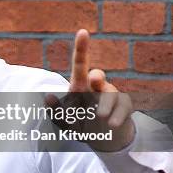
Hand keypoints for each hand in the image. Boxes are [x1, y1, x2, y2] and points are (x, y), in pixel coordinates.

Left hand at [49, 29, 134, 151]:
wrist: (104, 140)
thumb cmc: (81, 125)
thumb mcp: (65, 123)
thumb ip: (56, 112)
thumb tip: (47, 97)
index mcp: (79, 87)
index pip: (79, 65)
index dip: (81, 48)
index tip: (83, 32)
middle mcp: (96, 87)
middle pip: (97, 75)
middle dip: (97, 76)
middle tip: (94, 80)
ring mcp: (112, 94)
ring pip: (110, 93)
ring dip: (104, 104)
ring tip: (100, 117)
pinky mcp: (125, 104)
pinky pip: (123, 106)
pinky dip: (117, 116)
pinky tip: (112, 124)